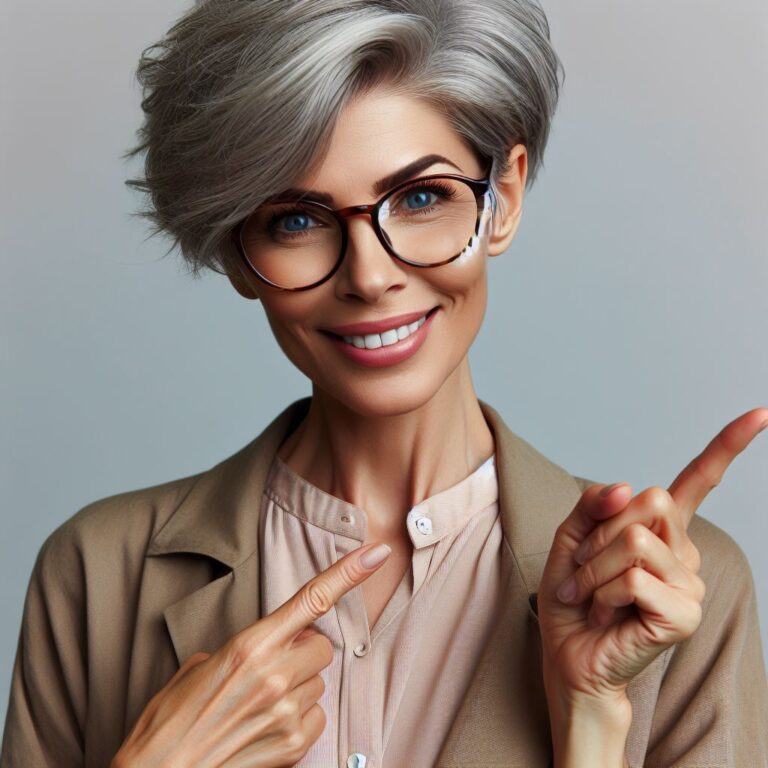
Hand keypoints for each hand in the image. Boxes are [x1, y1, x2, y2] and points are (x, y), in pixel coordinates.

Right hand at [111, 542, 391, 767]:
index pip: (312, 599)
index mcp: (249, 645)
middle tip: (272, 667)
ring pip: (319, 681)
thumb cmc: (170, 720)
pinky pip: (317, 715)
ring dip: (299, 686)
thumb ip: (244, 648)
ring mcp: (287, 711)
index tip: (376, 553)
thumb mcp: (199, 666)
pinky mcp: (294, 744)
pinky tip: (268, 725)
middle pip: (322, 645)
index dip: (349, 573)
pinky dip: (299, 717)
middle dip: (304, 651)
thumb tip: (269, 648)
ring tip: (260, 703)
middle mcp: (274, 674)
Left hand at [538, 407, 767, 712]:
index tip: (761, 415)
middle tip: (582, 568)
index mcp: (662, 530)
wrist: (568, 656)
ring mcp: (689, 584)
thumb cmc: (573, 600)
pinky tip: (602, 615)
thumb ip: (594, 506)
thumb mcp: (571, 539)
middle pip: (646, 502)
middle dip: (598, 533)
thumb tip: (628, 485)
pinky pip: (632, 577)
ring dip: (591, 568)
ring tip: (586, 595)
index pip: (698, 481)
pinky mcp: (684, 614)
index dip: (727, 446)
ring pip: (634, 541)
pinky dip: (600, 593)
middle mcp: (684, 552)